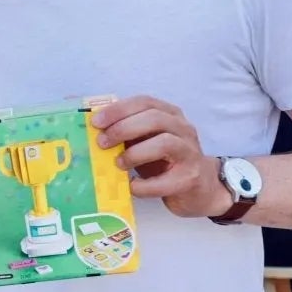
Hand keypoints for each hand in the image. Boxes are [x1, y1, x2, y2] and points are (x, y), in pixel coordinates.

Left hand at [92, 95, 232, 219]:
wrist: (200, 189)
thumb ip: (126, 131)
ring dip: (135, 153)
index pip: (144, 102)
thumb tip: (91, 128)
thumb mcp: (145, 141)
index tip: (95, 122)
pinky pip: (165, 181)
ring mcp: (190, 153)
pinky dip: (143, 185)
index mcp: (170, 115)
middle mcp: (183, 129)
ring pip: (164, 143)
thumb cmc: (165, 162)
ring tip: (118, 163)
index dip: (118, 109)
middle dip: (123, 128)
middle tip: (102, 143)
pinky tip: (131, 186)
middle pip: (154, 118)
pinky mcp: (190, 179)